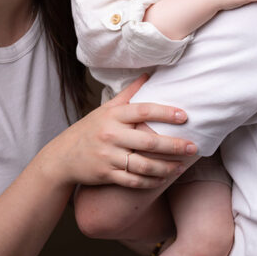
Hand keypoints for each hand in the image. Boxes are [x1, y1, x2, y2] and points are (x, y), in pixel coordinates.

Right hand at [40, 75, 196, 188]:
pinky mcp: (106, 175)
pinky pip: (133, 181)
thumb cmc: (89, 129)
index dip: (165, 112)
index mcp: (113, 115)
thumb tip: (149, 74)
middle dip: (174, 145)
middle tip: (194, 146)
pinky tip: (164, 178)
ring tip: (182, 165)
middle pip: (148, 142)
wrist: (63, 157)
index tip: (184, 116)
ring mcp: (108, 156)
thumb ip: (128, 94)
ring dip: (167, 167)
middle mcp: (111, 135)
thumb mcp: (106, 109)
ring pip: (144, 165)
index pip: (143, 110)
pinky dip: (151, 181)